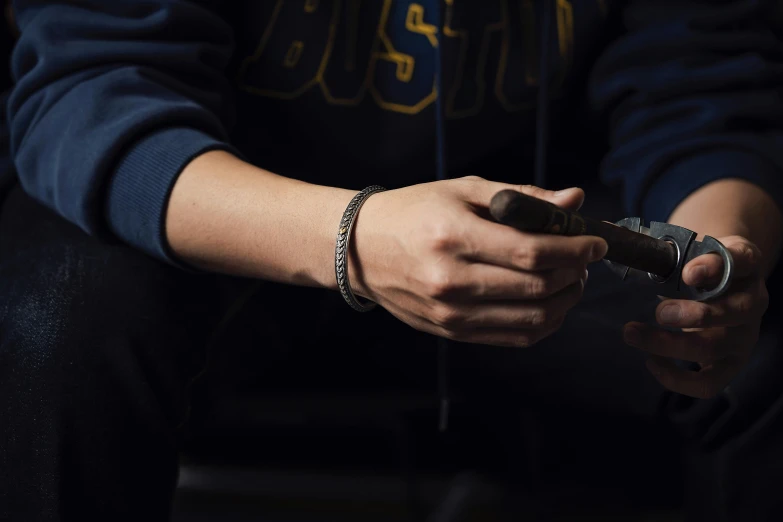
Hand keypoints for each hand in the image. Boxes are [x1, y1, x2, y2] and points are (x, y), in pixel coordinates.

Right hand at [351, 176, 608, 347]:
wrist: (362, 250)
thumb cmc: (413, 211)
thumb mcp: (463, 190)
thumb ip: (520, 197)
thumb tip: (573, 199)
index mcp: (453, 237)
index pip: (532, 251)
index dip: (575, 248)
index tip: (596, 241)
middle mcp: (451, 281)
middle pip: (537, 287)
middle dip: (574, 272)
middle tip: (584, 257)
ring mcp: (451, 314)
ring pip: (532, 319)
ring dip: (565, 300)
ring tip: (570, 279)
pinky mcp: (452, 333)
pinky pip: (513, 338)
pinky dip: (543, 323)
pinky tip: (548, 302)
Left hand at [623, 236, 769, 398]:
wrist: (724, 287)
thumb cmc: (698, 267)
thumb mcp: (689, 249)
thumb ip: (659, 244)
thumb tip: (609, 231)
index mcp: (744, 262)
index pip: (740, 259)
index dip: (714, 267)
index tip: (687, 273)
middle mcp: (753, 299)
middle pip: (734, 312)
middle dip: (693, 315)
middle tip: (658, 311)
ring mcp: (745, 335)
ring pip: (714, 348)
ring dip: (669, 344)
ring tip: (631, 332)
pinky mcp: (731, 363)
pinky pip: (709, 383)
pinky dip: (678, 380)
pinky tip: (651, 361)